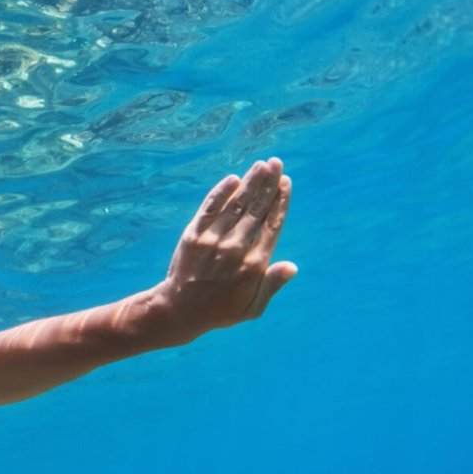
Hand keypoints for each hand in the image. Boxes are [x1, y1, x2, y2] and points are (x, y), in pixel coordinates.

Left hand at [154, 158, 297, 339]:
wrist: (179, 311)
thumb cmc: (220, 311)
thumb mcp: (252, 307)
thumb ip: (272, 284)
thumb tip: (293, 266)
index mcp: (254, 265)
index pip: (272, 226)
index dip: (280, 202)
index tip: (286, 183)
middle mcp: (235, 249)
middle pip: (257, 209)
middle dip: (268, 184)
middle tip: (276, 163)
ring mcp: (213, 240)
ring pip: (236, 205)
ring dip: (250, 183)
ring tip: (261, 164)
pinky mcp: (193, 236)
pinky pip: (209, 209)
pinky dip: (221, 193)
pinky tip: (232, 179)